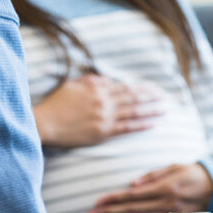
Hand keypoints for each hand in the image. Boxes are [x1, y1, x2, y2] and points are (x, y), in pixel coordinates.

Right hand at [33, 74, 163, 147]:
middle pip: (134, 98)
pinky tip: (152, 124)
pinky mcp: (102, 132)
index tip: (155, 88)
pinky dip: (141, 125)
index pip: (125, 87)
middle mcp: (104, 102)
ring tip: (165, 110)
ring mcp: (104, 117)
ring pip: (134, 112)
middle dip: (152, 98)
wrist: (46, 123)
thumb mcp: (73, 85)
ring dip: (152, 111)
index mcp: (98, 89)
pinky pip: (126, 128)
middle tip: (167, 98)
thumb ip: (92, 81)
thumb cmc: (56, 104)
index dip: (143, 88)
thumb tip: (108, 80)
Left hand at [87, 163, 212, 212]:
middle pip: (132, 209)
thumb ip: (152, 176)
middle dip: (109, 211)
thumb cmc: (195, 173)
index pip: (132, 195)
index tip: (97, 202)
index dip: (113, 199)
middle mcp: (167, 203)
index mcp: (165, 188)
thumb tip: (132, 184)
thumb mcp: (174, 167)